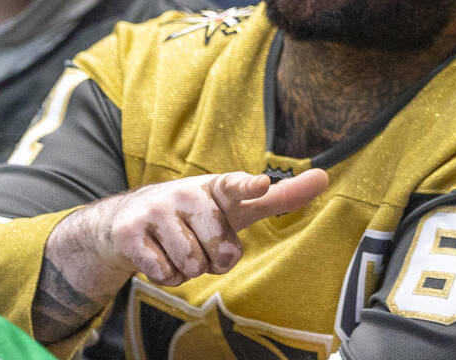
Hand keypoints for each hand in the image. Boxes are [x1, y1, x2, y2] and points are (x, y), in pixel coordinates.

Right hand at [94, 169, 328, 285]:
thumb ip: (280, 196)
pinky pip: (164, 273)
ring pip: (191, 265)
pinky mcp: (131, 232)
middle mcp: (188, 193)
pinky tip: (161, 257)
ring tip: (181, 248)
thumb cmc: (199, 213)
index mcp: (219, 187)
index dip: (249, 187)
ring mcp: (157, 210)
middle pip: (221, 250)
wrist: (131, 220)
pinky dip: (167, 276)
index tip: (260, 185)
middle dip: (216, 259)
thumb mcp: (238, 204)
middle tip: (204, 244)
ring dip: (190, 269)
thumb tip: (324, 178)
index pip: (236, 186)